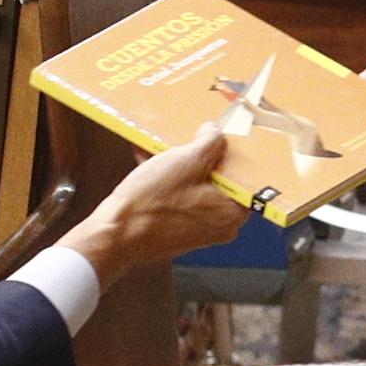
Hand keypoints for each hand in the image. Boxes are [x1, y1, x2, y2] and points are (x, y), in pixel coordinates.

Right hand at [58, 125, 243, 287]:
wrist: (117, 233)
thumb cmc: (153, 202)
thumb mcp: (186, 160)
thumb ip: (209, 142)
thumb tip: (215, 133)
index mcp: (232, 212)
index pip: (248, 177)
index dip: (235, 153)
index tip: (225, 136)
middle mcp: (221, 226)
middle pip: (221, 181)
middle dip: (203, 156)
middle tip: (192, 137)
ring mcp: (198, 231)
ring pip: (197, 188)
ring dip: (181, 166)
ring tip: (164, 145)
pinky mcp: (176, 230)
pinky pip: (179, 198)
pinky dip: (168, 180)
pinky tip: (149, 159)